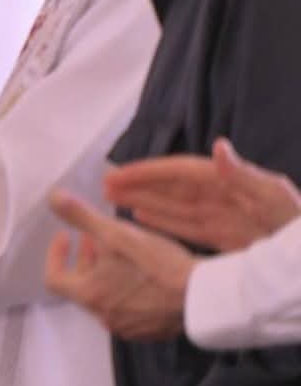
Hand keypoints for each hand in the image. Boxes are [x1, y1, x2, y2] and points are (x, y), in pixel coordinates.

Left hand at [45, 191, 196, 340]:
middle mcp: (103, 317)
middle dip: (85, 259)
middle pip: (81, 286)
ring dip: (105, 273)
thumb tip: (53, 197)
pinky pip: (128, 309)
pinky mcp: (149, 331)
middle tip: (95, 238)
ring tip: (121, 251)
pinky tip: (143, 273)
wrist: (205, 296)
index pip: (54, 278)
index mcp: (89, 296)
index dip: (55, 255)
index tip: (66, 236)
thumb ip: (81, 216)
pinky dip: (125, 289)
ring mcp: (127, 327)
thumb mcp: (117, 234)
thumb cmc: (157, 265)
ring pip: (105, 297)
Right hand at [103, 137, 300, 252]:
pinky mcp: (228, 238)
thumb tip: (217, 146)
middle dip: (139, 185)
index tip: (118, 174)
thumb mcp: (276, 199)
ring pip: (175, 207)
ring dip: (144, 201)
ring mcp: (225, 218)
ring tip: (113, 198)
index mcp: (232, 182)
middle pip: (173, 187)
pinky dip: (164, 222)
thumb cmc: (299, 230)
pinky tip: (142, 218)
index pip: (181, 172)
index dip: (148, 172)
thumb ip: (245, 174)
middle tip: (105, 185)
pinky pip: (188, 227)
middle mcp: (224, 197)